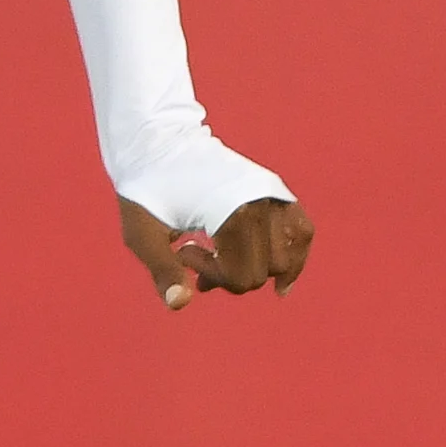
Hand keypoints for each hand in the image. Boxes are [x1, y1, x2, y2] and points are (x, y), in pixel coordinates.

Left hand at [120, 195, 313, 310]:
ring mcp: (271, 194)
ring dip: (258, 269)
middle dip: (230, 275)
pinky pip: (302, 231)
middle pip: (264, 272)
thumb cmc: (146, 190)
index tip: (182, 251)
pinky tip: (282, 282)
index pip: (242, 276)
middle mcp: (260, 202)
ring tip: (228, 264)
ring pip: (285, 258)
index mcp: (232, 211)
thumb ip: (163, 270)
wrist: (159, 142)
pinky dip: (295, 255)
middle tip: (196, 257)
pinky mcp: (274, 190)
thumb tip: (180, 304)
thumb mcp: (143, 234)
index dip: (212, 277)